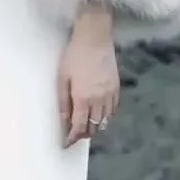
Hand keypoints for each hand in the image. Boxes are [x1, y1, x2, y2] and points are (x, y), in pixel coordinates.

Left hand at [58, 7, 118, 147]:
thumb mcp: (63, 78)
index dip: (72, 138)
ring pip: (105, 121)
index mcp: (84, 99)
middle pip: (93, 127)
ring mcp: (110, 94)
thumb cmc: (74, 54)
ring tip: (86, 125)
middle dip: (83, 134)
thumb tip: (64, 122)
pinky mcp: (117, 87)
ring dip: (95, 126)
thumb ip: (64, 102)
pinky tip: (98, 113)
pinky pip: (113, 110)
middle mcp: (99, 100)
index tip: (66, 143)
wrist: (95, 36)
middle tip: (74, 133)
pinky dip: (105, 116)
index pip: (79, 128)